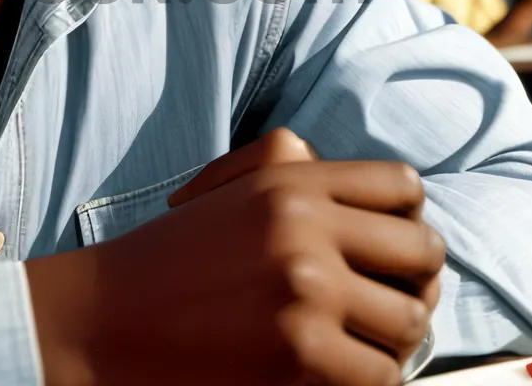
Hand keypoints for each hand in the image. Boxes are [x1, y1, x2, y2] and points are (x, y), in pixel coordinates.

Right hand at [25, 128, 444, 385]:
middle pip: (425, 250)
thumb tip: (376, 199)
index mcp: (289, 181)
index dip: (407, 220)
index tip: (388, 251)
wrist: (107, 320)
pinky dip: (367, 381)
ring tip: (357, 343)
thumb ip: (295, 168)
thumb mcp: (230, 188)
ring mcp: (306, 290)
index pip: (403, 186)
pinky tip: (331, 374)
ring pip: (410, 322)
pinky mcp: (302, 355)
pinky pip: (382, 375)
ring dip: (392, 340)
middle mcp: (305, 225)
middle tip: (386, 303)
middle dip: (416, 282)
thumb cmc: (173, 257)